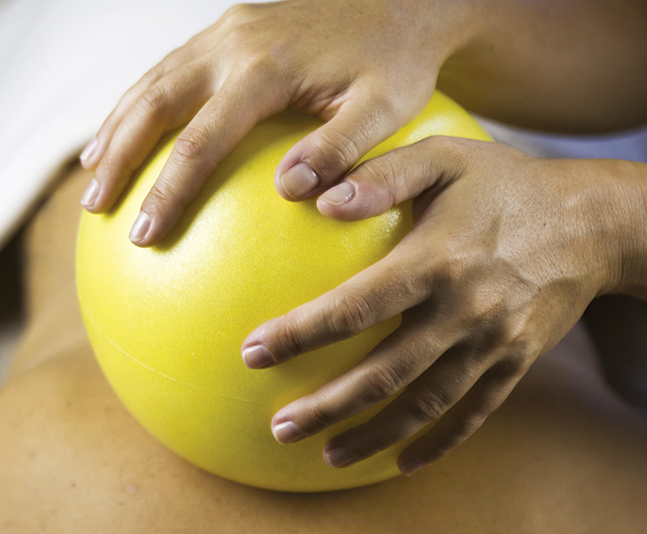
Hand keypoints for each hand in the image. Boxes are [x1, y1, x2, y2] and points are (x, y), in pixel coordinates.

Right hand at [79, 0, 475, 244]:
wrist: (400, 2)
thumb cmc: (396, 64)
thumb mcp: (386, 109)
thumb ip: (339, 148)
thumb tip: (289, 192)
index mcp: (266, 68)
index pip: (201, 139)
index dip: (168, 189)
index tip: (145, 235)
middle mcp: (232, 44)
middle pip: (154, 104)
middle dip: (118, 157)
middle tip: (95, 208)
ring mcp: (224, 32)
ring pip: (150, 81)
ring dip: (115, 128)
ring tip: (91, 174)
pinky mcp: (226, 31)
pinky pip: (167, 69)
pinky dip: (137, 102)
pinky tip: (125, 131)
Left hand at [241, 137, 634, 473]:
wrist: (594, 222)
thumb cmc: (504, 183)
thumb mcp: (444, 158)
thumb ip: (382, 175)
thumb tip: (318, 200)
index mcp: (438, 260)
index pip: (355, 307)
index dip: (301, 333)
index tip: (253, 352)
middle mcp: (465, 310)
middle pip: (384, 372)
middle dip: (327, 405)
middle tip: (280, 426)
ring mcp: (493, 343)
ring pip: (424, 403)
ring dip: (373, 434)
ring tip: (327, 455)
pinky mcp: (515, 362)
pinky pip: (473, 413)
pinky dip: (437, 442)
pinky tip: (402, 462)